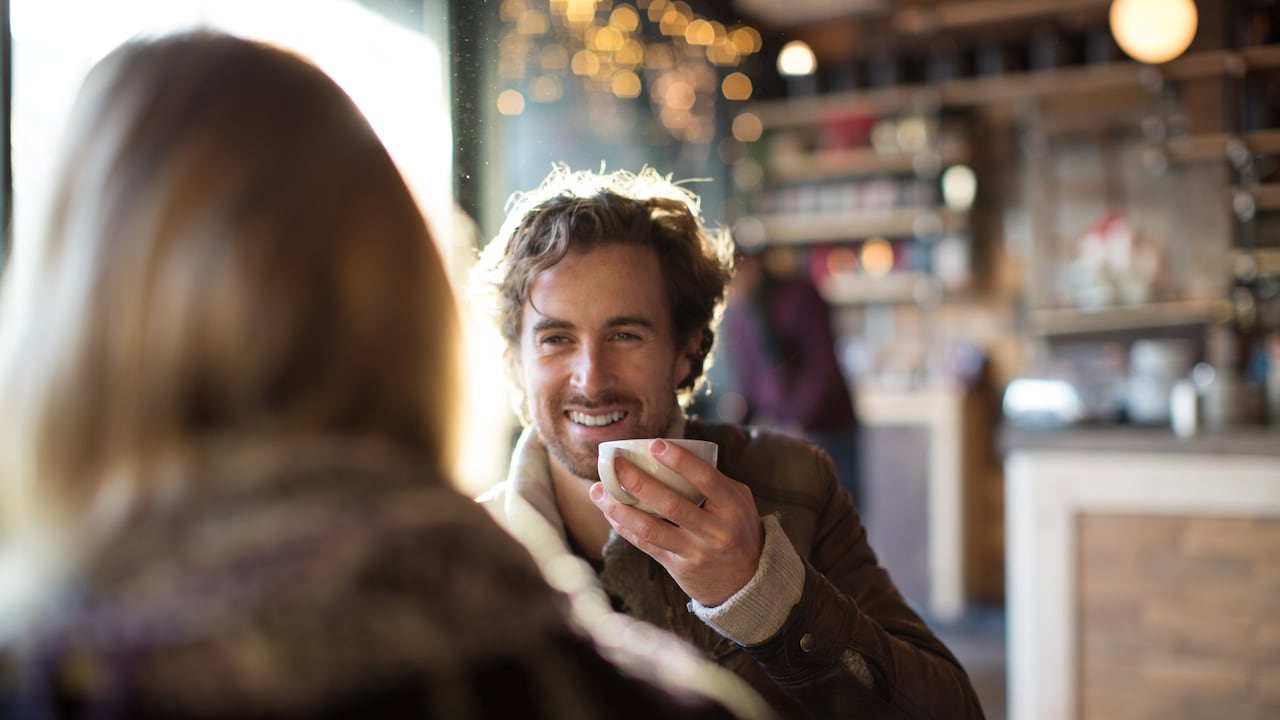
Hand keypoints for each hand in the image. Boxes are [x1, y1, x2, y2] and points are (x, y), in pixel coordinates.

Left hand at [589, 439, 762, 606]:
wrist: (747, 583)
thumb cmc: (739, 530)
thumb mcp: (741, 503)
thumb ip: (716, 480)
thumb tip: (677, 454)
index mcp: (733, 507)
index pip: (705, 479)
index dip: (679, 460)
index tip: (655, 444)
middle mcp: (716, 531)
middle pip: (671, 504)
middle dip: (638, 482)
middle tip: (616, 464)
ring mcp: (697, 552)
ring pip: (651, 529)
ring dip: (620, 509)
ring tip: (598, 490)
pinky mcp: (679, 569)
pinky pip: (646, 545)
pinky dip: (625, 527)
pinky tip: (610, 512)